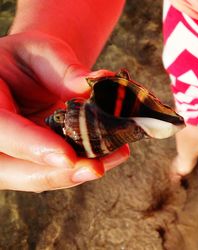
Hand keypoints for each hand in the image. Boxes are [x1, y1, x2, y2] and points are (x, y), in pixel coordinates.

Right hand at [0, 31, 128, 191]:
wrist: (31, 73)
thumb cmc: (32, 60)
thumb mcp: (43, 52)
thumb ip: (65, 70)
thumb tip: (100, 80)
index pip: (2, 131)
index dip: (33, 147)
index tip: (69, 158)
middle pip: (13, 169)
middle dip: (57, 174)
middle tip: (97, 168)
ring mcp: (11, 151)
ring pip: (35, 177)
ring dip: (75, 174)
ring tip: (114, 157)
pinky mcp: (31, 158)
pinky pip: (52, 170)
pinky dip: (78, 167)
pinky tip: (106, 156)